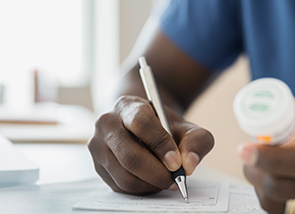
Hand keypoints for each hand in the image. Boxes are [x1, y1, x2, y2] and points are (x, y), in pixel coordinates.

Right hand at [88, 95, 213, 194]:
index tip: (176, 162)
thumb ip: (196, 140)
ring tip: (167, 180)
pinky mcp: (98, 166)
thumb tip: (189, 163)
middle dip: (157, 173)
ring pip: (124, 176)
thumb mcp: (185, 127)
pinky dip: (142, 189)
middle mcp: (107, 123)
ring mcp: (98, 146)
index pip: (141, 123)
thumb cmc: (164, 127)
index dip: (160, 144)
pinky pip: (120, 186)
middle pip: (130, 156)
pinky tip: (153, 181)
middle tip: (176, 179)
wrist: (141, 127)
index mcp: (128, 106)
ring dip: (151, 184)